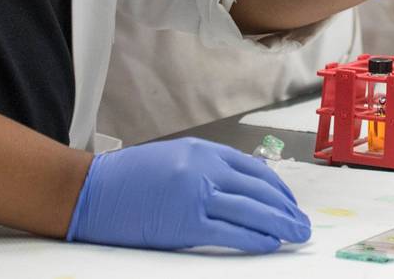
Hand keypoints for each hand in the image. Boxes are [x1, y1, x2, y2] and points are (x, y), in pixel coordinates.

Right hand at [66, 138, 309, 253]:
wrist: (90, 191)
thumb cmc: (126, 180)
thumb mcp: (173, 161)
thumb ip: (206, 171)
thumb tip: (240, 193)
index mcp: (202, 150)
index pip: (254, 169)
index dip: (278, 190)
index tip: (290, 204)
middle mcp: (204, 167)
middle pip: (259, 190)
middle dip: (286, 209)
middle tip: (303, 224)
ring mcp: (196, 194)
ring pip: (252, 210)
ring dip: (280, 224)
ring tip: (296, 235)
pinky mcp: (187, 223)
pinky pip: (232, 232)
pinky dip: (255, 238)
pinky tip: (270, 244)